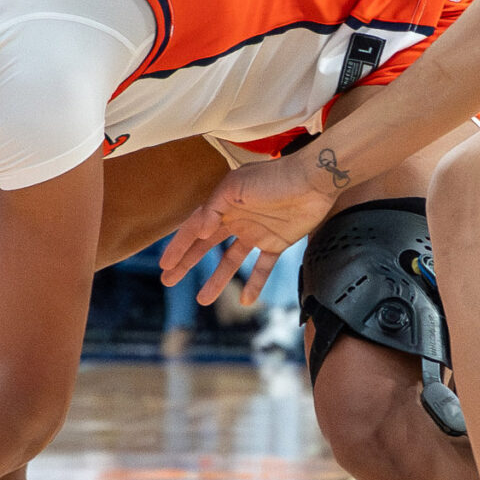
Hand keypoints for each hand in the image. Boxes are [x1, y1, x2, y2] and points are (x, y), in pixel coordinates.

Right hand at [159, 153, 340, 307]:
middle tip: (168, 281)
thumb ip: (214, 208)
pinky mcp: (277, 243)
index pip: (194, 228)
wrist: (314, 180)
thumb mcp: (236, 187)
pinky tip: (246, 301)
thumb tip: (200, 231)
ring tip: (203, 300)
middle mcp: (236, 219)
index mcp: (223, 205)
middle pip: (206, 246)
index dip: (179, 246)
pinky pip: (263, 267)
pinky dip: (255, 283)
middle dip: (187, 263)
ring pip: (231, 261)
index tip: (165, 265)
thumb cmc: (274, 178)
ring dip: (217, 280)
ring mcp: (256, 232)